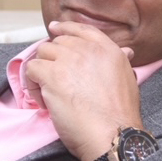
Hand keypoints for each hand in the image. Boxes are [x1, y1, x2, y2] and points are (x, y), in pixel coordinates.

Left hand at [25, 21, 143, 160]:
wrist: (112, 133)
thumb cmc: (121, 114)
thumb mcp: (129, 79)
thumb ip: (122, 61)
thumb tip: (127, 51)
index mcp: (108, 49)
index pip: (81, 29)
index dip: (65, 28)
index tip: (54, 29)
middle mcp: (87, 50)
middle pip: (58, 43)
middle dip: (53, 59)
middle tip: (55, 80)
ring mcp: (68, 61)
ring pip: (42, 53)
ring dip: (42, 71)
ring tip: (48, 92)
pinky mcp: (52, 76)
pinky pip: (32, 69)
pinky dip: (32, 84)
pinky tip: (43, 100)